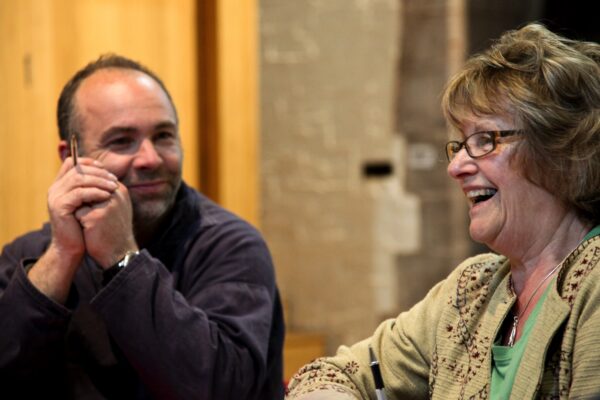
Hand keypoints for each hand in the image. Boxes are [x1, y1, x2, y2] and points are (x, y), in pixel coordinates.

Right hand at [28, 157, 118, 301]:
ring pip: (79, 179)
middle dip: (98, 172)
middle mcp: (55, 189)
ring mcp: (55, 197)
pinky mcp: (59, 207)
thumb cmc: (82, 226)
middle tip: (114, 179)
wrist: (72, 248)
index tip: (104, 168)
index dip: (88, 163)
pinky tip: (107, 196)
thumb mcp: (87, 204)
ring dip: (99, 181)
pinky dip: (95, 192)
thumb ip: (91, 189)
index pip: (71, 163)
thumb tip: (108, 175)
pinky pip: (79, 193)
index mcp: (60, 186)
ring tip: (114, 187)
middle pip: (77, 170)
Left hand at [74, 181, 137, 268]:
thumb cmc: (113, 229)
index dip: (86, 191)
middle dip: (82, 200)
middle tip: (90, 216)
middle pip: (85, 187)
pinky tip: (89, 231)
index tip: (89, 206)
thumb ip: (103, 191)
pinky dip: (79, 221)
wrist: (119, 252)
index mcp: (120, 189)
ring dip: (80, 210)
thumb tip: (82, 178)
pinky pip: (77, 212)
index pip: (94, 179)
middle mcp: (115, 193)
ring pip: (80, 199)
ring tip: (91, 223)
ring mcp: (107, 204)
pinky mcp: (96, 216)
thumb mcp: (114, 206)